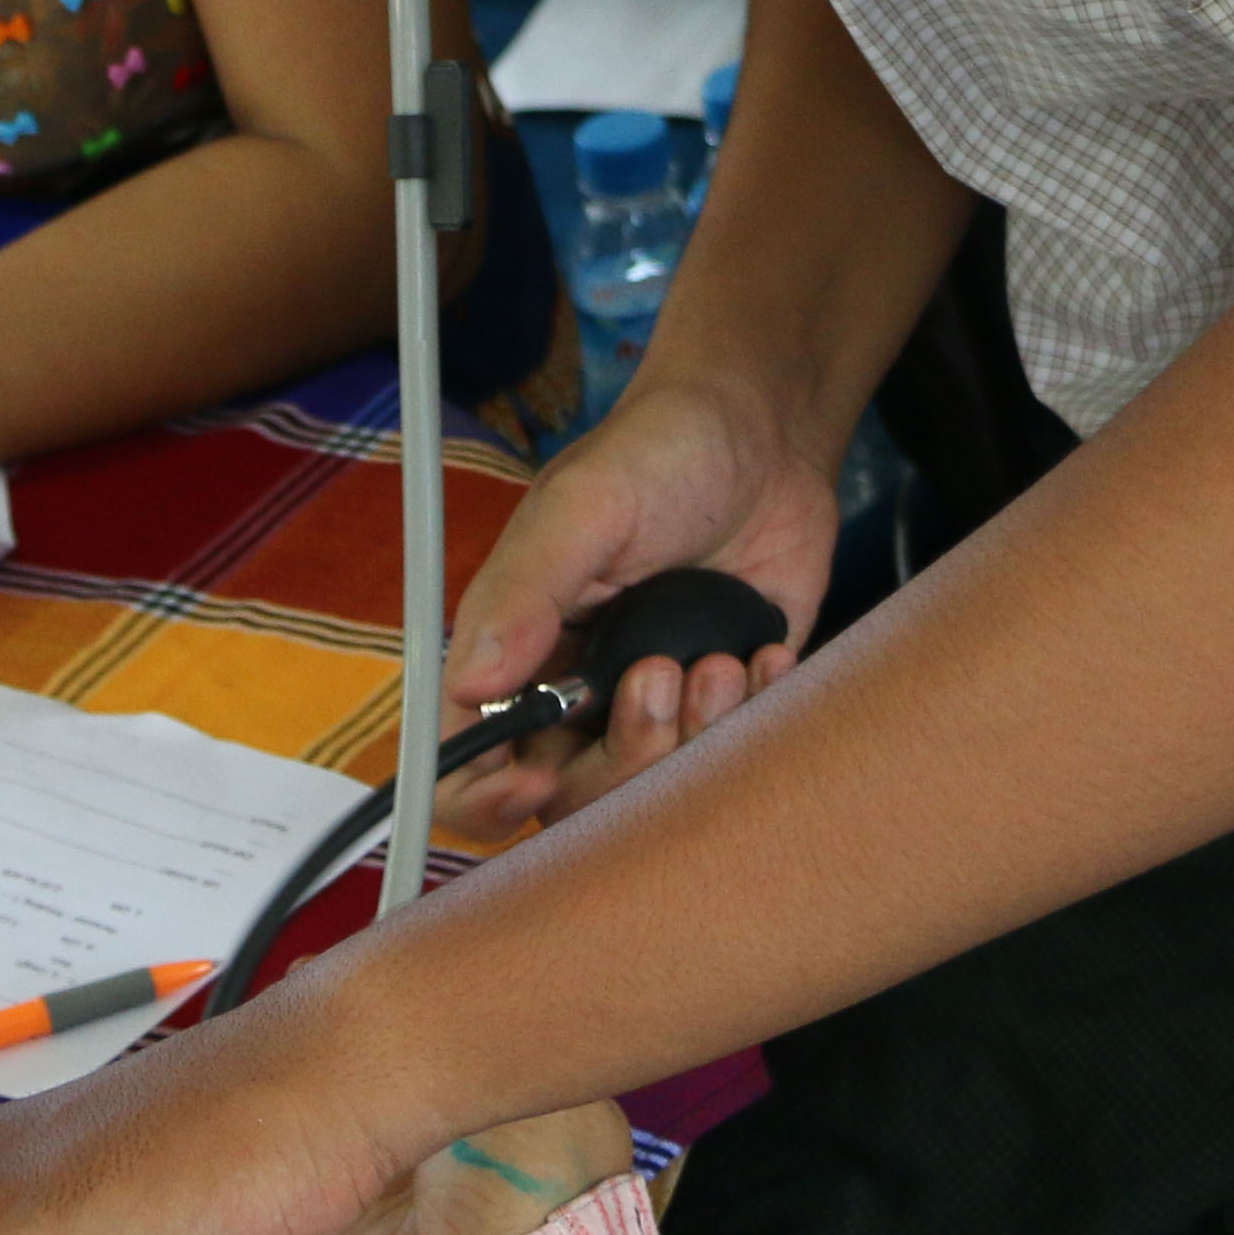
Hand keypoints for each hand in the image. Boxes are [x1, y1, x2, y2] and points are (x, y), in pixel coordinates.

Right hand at [443, 364, 833, 833]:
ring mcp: (648, 705)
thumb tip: (472, 684)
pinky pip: (726, 762)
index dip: (484, 799)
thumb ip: (525, 592)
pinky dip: (748, 721)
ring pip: (651, 792)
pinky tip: (761, 656)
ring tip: (721, 660)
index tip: (533, 784)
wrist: (767, 435)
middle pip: (570, 799)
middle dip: (624, 755)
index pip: (466, 762)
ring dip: (692, 737)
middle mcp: (573, 693)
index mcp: (514, 650)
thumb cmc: (660, 452)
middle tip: (663, 674)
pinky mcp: (720, 707)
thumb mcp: (583, 507)